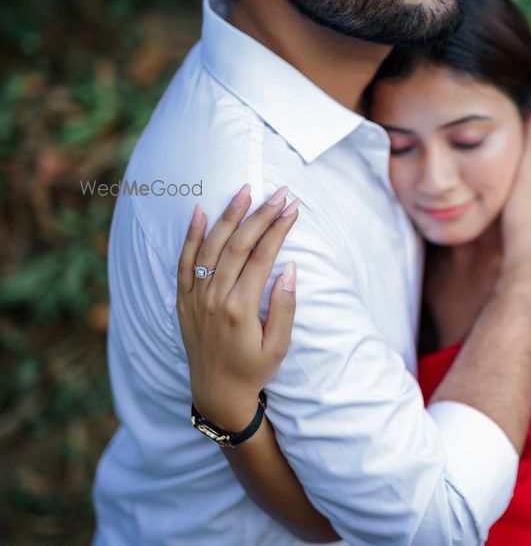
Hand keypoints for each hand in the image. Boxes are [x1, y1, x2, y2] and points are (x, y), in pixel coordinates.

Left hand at [176, 184, 299, 431]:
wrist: (217, 393)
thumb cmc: (253, 369)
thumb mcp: (279, 345)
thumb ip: (284, 306)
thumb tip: (289, 268)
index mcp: (239, 309)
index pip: (261, 257)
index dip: (278, 229)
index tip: (293, 208)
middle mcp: (213, 299)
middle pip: (238, 245)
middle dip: (260, 215)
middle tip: (279, 193)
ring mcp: (195, 298)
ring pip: (211, 246)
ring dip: (229, 216)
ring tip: (245, 191)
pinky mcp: (183, 300)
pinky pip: (184, 262)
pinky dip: (191, 235)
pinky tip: (199, 211)